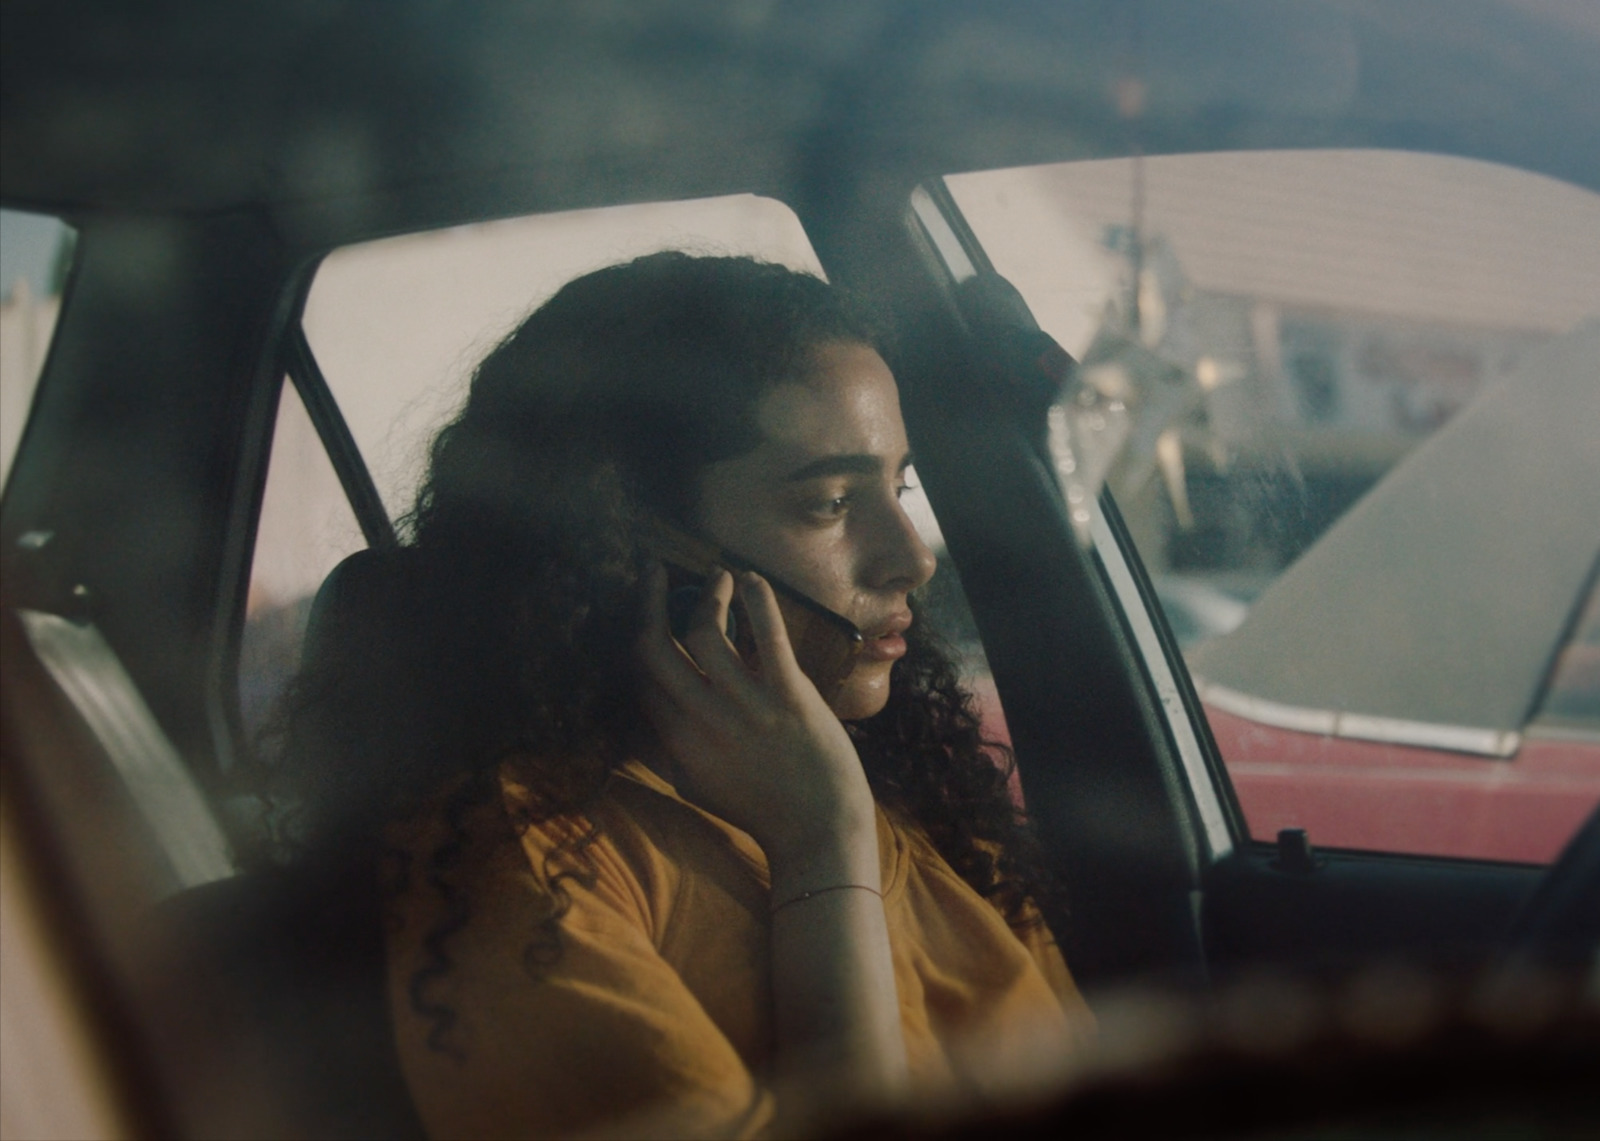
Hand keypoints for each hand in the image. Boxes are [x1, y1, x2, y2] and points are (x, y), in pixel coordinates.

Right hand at [637, 564, 876, 874]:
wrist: (818, 832)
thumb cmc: (760, 809)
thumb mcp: (697, 787)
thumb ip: (664, 752)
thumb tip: (637, 715)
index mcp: (679, 743)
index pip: (641, 677)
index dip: (641, 637)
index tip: (648, 612)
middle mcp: (705, 722)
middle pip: (656, 649)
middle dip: (649, 601)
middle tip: (654, 572)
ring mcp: (748, 708)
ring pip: (705, 633)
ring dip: (708, 594)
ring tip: (717, 576)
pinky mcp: (791, 697)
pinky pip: (768, 636)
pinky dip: (757, 600)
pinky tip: (750, 578)